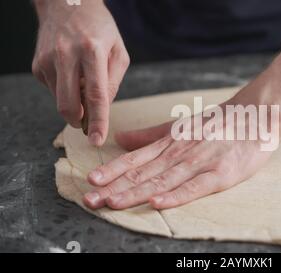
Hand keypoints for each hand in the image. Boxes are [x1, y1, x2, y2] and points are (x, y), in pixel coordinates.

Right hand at [32, 0, 129, 145]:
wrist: (67, 4)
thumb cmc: (99, 29)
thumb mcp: (118, 51)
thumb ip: (113, 81)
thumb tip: (103, 109)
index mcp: (91, 50)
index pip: (95, 94)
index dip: (97, 121)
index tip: (96, 140)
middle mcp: (65, 54)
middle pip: (69, 105)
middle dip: (80, 121)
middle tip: (89, 123)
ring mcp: (47, 60)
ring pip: (59, 101)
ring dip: (74, 103)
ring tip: (82, 82)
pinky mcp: (37, 65)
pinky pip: (53, 91)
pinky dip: (65, 91)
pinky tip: (71, 73)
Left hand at [83, 117, 272, 209]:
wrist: (254, 116)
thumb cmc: (217, 124)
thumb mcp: (180, 126)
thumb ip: (150, 135)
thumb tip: (121, 139)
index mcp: (169, 143)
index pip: (135, 159)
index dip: (112, 171)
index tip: (91, 182)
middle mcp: (179, 153)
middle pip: (143, 173)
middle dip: (114, 188)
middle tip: (90, 200)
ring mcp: (199, 163)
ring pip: (163, 180)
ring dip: (136, 192)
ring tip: (113, 202)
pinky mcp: (220, 173)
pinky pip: (195, 187)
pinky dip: (176, 195)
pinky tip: (158, 202)